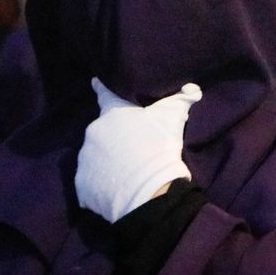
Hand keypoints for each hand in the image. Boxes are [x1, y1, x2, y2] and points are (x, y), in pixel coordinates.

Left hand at [75, 79, 200, 222]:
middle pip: (101, 131)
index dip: (101, 88)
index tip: (95, 83)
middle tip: (129, 148)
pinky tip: (115, 189)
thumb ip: (180, 100)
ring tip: (124, 173)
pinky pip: (90, 181)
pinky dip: (100, 184)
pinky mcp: (82, 184)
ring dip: (106, 161)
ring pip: (94, 156)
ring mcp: (85, 159)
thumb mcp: (173, 118)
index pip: (103, 94)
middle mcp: (93, 132)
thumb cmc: (160, 147)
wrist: (149, 191)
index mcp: (112, 112)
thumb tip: (193, 89)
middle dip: (112, 137)